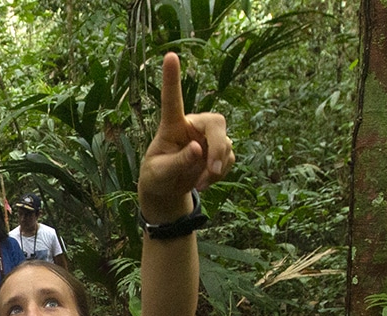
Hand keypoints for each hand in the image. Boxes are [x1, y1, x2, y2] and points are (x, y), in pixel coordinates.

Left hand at [137, 52, 234, 222]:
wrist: (167, 189)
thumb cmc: (157, 176)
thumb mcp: (160, 173)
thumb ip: (177, 162)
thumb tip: (198, 149)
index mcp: (172, 125)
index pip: (172, 99)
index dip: (171, 78)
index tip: (170, 55)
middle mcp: (193, 125)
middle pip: (216, 123)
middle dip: (218, 147)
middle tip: (211, 169)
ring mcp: (208, 137)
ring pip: (226, 144)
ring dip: (217, 166)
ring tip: (199, 182)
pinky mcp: (219, 150)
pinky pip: (229, 159)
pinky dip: (220, 173)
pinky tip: (205, 180)